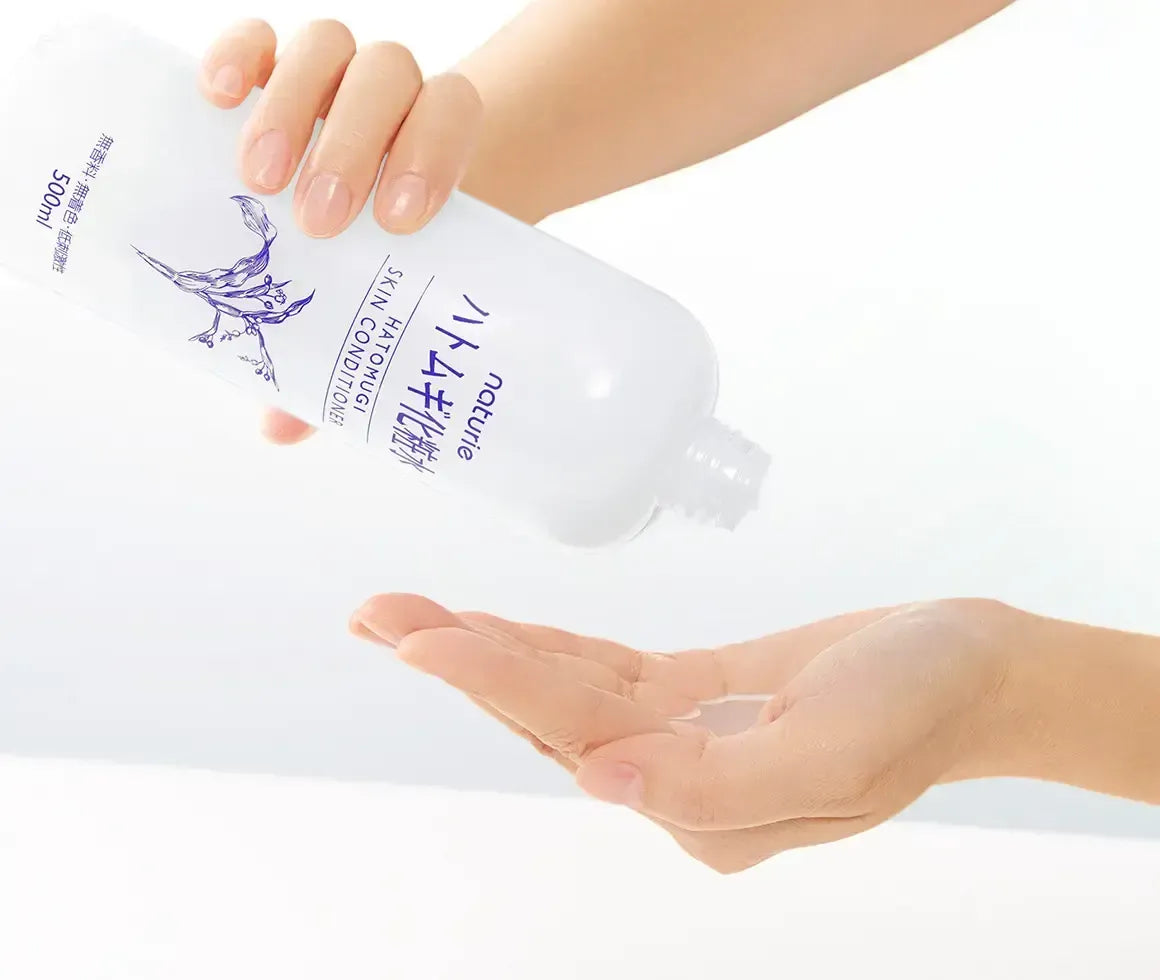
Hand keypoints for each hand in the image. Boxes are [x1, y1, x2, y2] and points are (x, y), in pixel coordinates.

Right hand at [199, 19, 482, 444]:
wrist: (380, 193)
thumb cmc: (385, 255)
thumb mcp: (377, 295)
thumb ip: (343, 348)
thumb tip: (280, 429)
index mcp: (440, 144)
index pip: (452, 111)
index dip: (431, 152)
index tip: (397, 221)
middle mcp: (395, 100)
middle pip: (386, 79)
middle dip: (352, 145)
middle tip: (317, 221)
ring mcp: (336, 79)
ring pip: (328, 49)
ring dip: (292, 107)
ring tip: (258, 180)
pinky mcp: (275, 69)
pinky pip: (261, 36)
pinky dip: (239, 53)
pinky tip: (214, 95)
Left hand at [350, 595, 1024, 872]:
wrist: (973, 670)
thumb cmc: (921, 703)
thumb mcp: (838, 754)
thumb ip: (717, 786)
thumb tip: (598, 782)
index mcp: (703, 809)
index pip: (576, 733)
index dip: (494, 680)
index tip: (416, 640)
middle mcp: (676, 782)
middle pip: (546, 712)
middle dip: (459, 660)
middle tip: (377, 613)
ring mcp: (679, 738)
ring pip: (561, 690)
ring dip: (484, 649)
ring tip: (403, 614)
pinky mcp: (692, 697)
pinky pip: (600, 672)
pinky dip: (542, 646)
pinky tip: (488, 627)